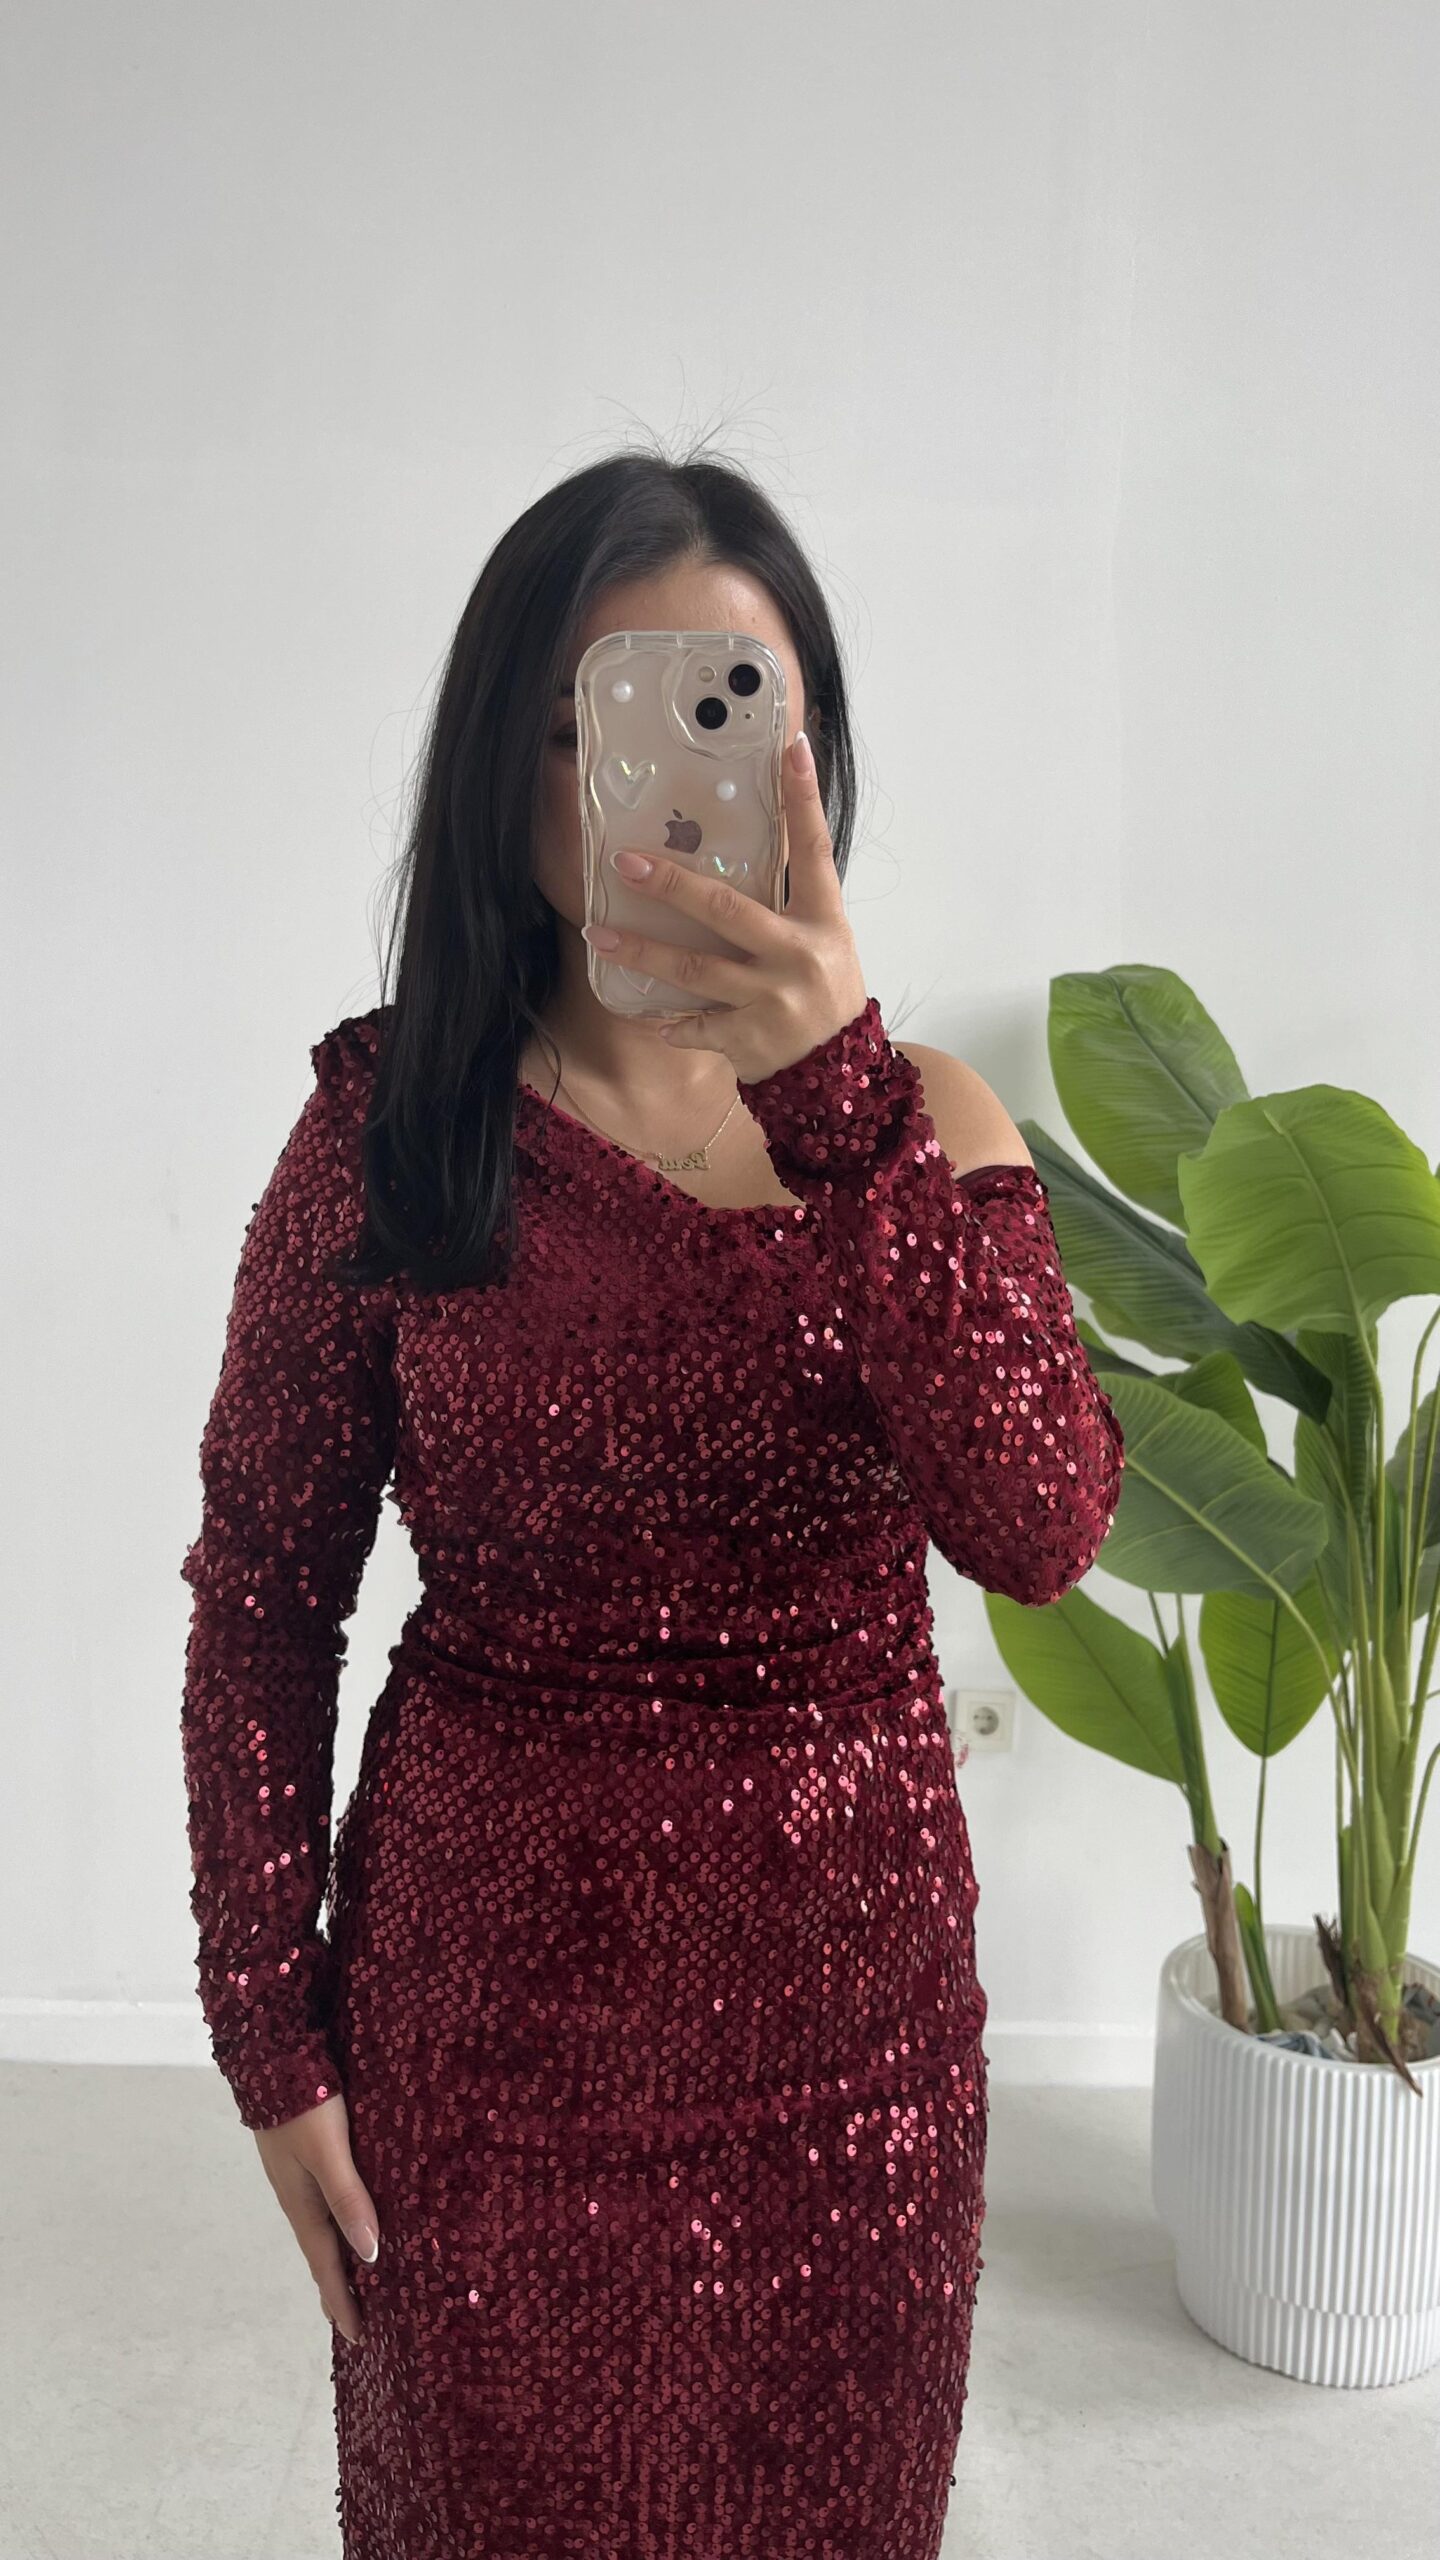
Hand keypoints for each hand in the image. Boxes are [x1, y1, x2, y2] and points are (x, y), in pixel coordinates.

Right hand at [253, 2090, 380, 2346]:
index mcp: (303, 2204)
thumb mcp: (330, 2152)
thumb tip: (371, 2255)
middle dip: (338, 2288)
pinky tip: (347, 2220)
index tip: (357, 2339)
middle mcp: (298, 2196)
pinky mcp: (303, 2155)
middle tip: (356, 2322)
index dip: (342, 2302)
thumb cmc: (307, 2104)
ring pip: (321, 2228)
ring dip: (337, 2258)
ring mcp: (297, 2176)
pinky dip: (335, 2226)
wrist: (273, 2057)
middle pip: (321, 2253)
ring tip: (354, 2280)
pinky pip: (323, 2204)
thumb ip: (349, 2199)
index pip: (325, 2266)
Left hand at [580, 731, 869, 1082]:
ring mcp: (773, 1000)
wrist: (843, 1079)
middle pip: (725, 910)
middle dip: (670, 885)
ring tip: (599, 934)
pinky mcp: (750, 1040)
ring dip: (641, 953)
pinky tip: (650, 1018)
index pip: (814, 848)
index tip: (788, 748)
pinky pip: (696, 1026)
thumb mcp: (824, 940)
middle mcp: (799, 954)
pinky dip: (671, 1022)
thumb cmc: (826, 993)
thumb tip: (745, 843)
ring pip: (693, 970)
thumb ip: (790, 901)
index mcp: (824, 919)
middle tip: (624, 862)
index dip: (803, 798)